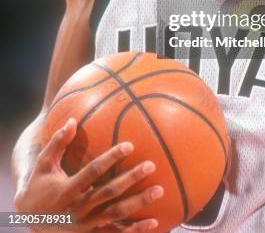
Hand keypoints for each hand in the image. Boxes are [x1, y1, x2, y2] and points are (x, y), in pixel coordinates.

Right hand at [14, 118, 163, 231]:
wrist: (29, 221)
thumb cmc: (39, 185)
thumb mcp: (43, 163)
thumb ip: (58, 142)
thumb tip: (72, 119)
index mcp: (67, 190)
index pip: (93, 172)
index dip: (110, 159)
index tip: (129, 145)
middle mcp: (78, 209)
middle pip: (109, 193)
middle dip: (131, 179)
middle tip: (151, 165)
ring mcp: (86, 225)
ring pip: (116, 214)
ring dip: (139, 203)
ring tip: (159, 190)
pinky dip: (135, 230)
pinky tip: (154, 222)